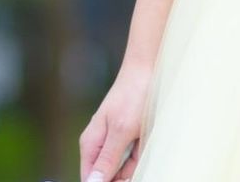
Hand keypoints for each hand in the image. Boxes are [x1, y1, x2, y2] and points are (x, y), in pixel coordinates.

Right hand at [78, 60, 152, 180]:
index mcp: (91, 145)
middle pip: (109, 176)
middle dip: (126, 172)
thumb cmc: (134, 94)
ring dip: (137, 160)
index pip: (90, 180)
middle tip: (135, 151)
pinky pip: (135, 155)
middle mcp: (100, 145)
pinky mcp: (129, 136)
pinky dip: (143, 150)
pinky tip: (146, 134)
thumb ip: (107, 159)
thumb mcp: (121, 131)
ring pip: (125, 167)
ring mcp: (115, 140)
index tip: (124, 178)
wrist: (149, 67)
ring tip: (142, 136)